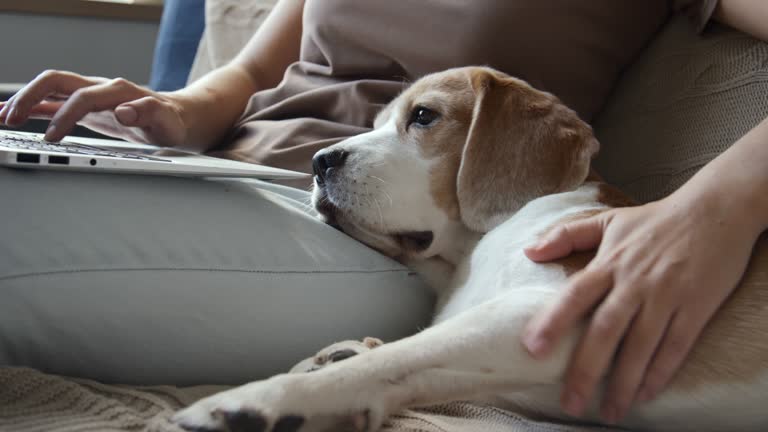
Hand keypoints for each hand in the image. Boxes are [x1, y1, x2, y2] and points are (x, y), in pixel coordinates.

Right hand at [0, 70, 188, 145]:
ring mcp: (90, 96)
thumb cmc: (171, 121)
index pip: (81, 96)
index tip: (52, 137)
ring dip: (24, 100)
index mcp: (117, 91)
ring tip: (0, 116)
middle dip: (30, 97)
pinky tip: (12, 115)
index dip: (65, 115)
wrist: (177, 117)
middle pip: (56, 81)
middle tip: (10, 119)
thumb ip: (148, 114)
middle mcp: (100, 88)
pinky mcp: (86, 108)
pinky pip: (54, 103)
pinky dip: (33, 108)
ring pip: (50, 89)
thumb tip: (125, 112)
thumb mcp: (166, 122)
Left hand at [521, 195, 758, 422]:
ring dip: (623, 383)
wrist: (717, 210)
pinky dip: (660, 372)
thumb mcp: (608, 219)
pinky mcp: (695, 308)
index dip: (553, 321)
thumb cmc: (656, 219)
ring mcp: (666, 297)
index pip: (575, 294)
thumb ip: (566, 235)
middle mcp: (634, 282)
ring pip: (640, 346)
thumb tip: (528, 251)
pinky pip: (675, 347)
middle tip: (570, 402)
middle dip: (586, 370)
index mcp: (610, 262)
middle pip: (605, 331)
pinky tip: (645, 394)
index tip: (533, 348)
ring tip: (609, 412)